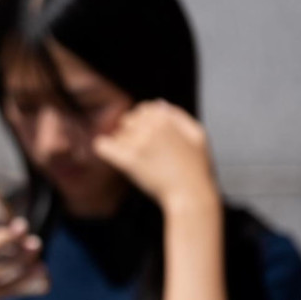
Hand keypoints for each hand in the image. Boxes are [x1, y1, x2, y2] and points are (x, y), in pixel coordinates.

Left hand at [93, 99, 218, 209]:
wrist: (192, 195)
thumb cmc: (197, 169)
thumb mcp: (198, 135)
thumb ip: (179, 116)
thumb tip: (159, 103)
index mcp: (166, 118)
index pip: (142, 109)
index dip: (144, 122)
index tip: (148, 136)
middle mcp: (151, 127)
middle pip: (128, 121)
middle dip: (132, 133)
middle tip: (143, 150)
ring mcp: (138, 143)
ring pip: (117, 135)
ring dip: (123, 145)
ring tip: (139, 159)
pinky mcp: (128, 160)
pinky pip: (102, 146)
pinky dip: (104, 149)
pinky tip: (110, 154)